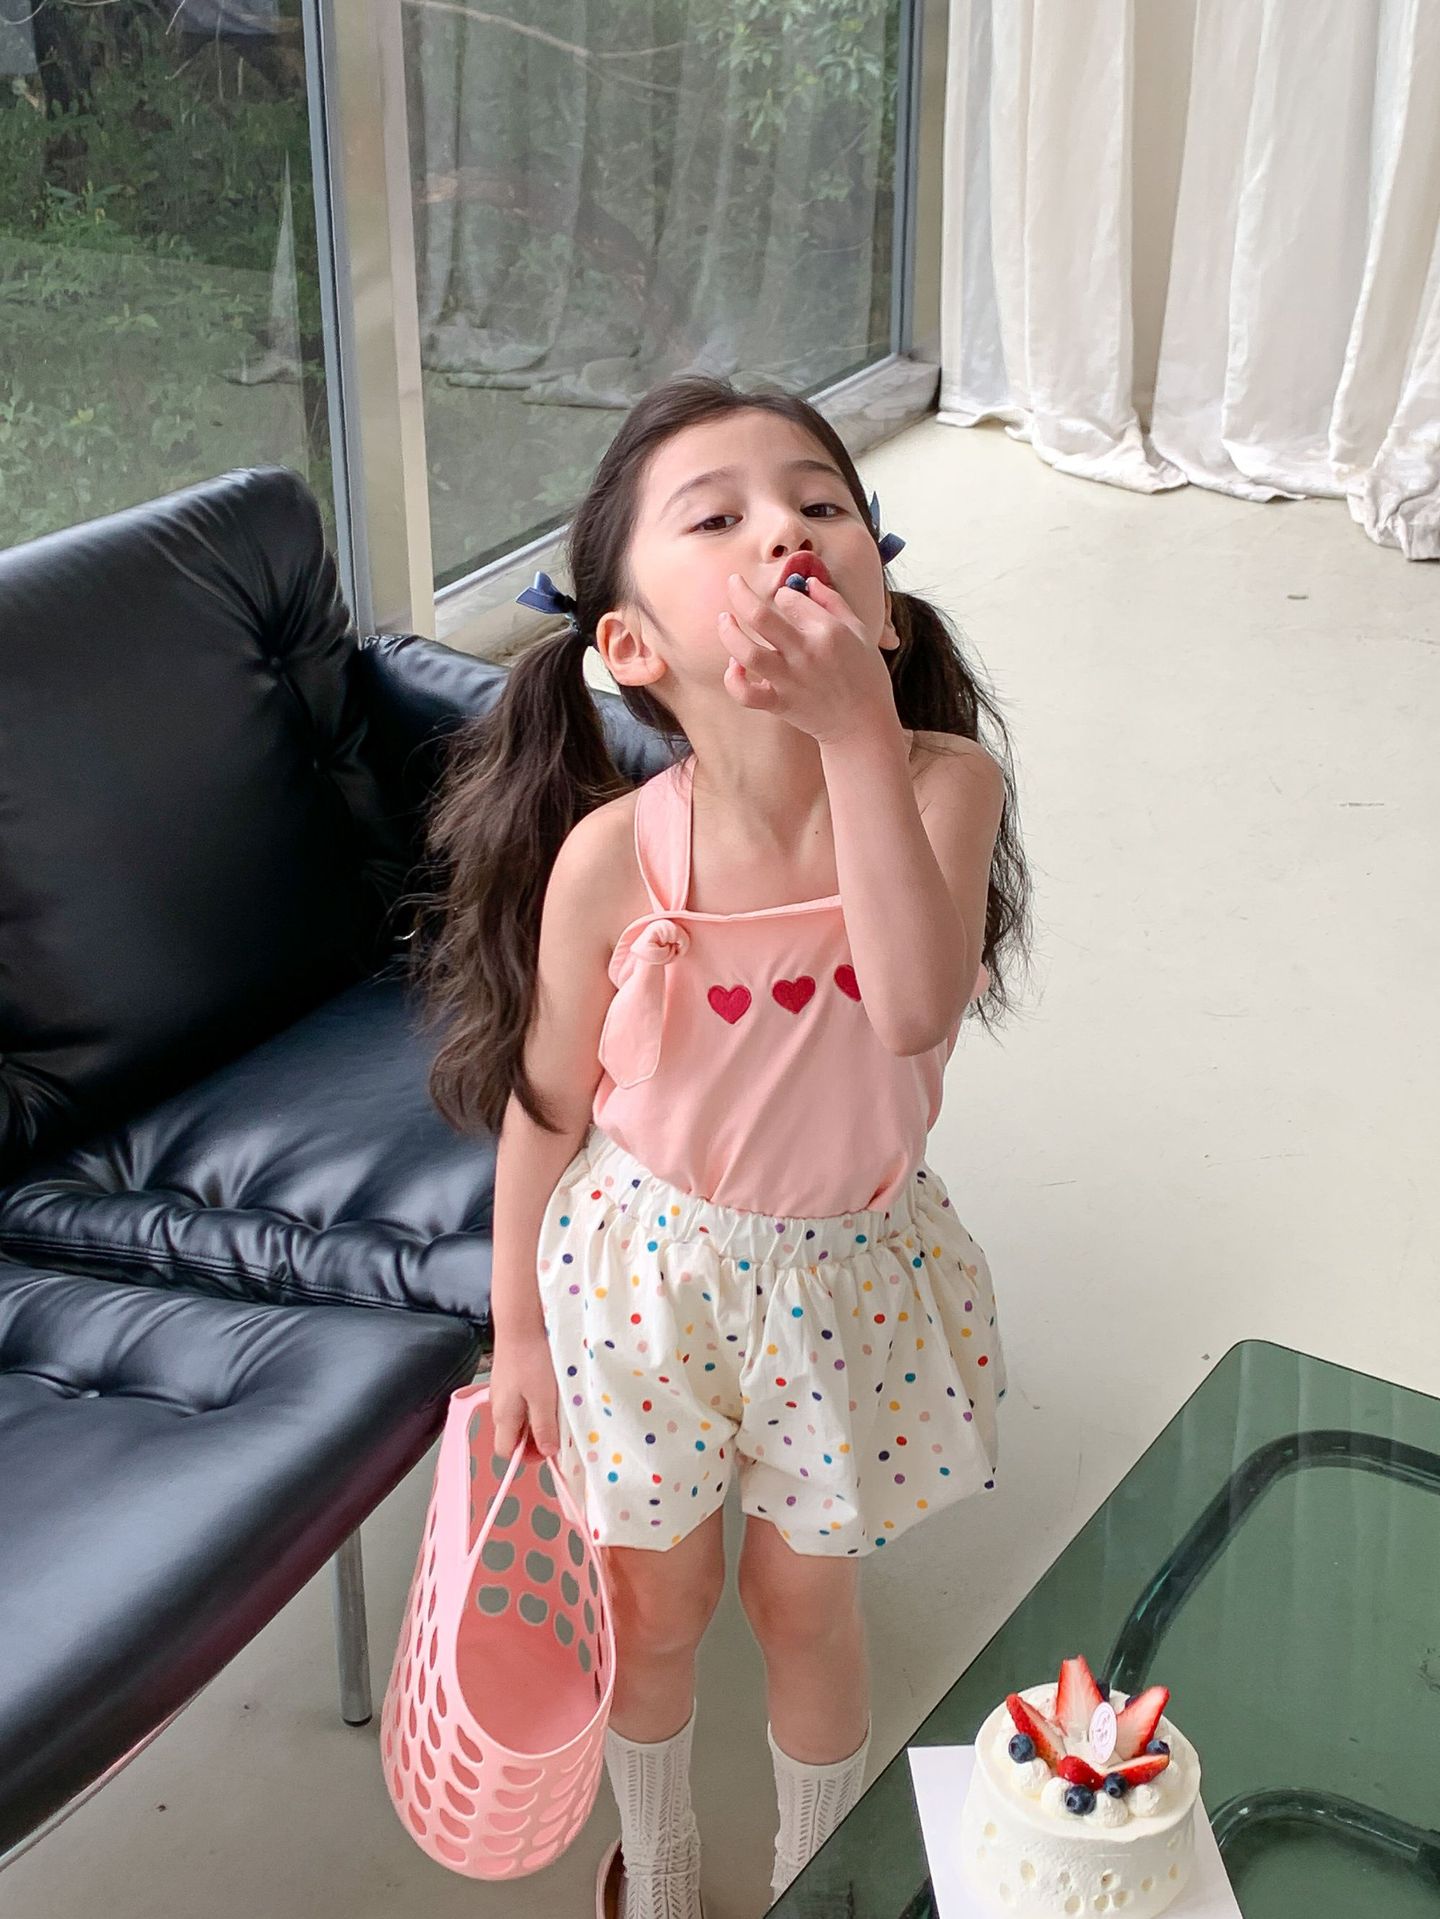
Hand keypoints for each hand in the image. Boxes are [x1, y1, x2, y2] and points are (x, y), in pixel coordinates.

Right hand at [488, 1330, 561, 1458]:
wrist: (521, 1323)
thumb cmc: (533, 1361)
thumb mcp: (544, 1399)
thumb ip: (544, 1428)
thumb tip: (547, 1452)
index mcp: (503, 1417)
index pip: (506, 1452)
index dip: (526, 1456)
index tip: (549, 1448)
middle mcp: (497, 1407)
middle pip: (512, 1435)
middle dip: (533, 1438)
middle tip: (556, 1428)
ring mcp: (501, 1390)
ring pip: (517, 1416)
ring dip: (535, 1419)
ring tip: (554, 1407)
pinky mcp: (507, 1376)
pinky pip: (518, 1399)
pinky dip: (532, 1401)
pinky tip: (547, 1389)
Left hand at [719, 571, 900, 746]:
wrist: (864, 725)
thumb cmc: (865, 675)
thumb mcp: (859, 630)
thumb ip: (833, 601)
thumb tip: (809, 581)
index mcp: (828, 631)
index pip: (789, 599)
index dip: (782, 593)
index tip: (784, 598)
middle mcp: (805, 652)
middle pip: (760, 616)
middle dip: (740, 593)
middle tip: (733, 582)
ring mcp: (790, 680)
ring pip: (747, 652)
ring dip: (729, 633)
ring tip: (724, 619)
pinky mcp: (780, 704)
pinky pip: (746, 694)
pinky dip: (734, 680)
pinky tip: (734, 666)